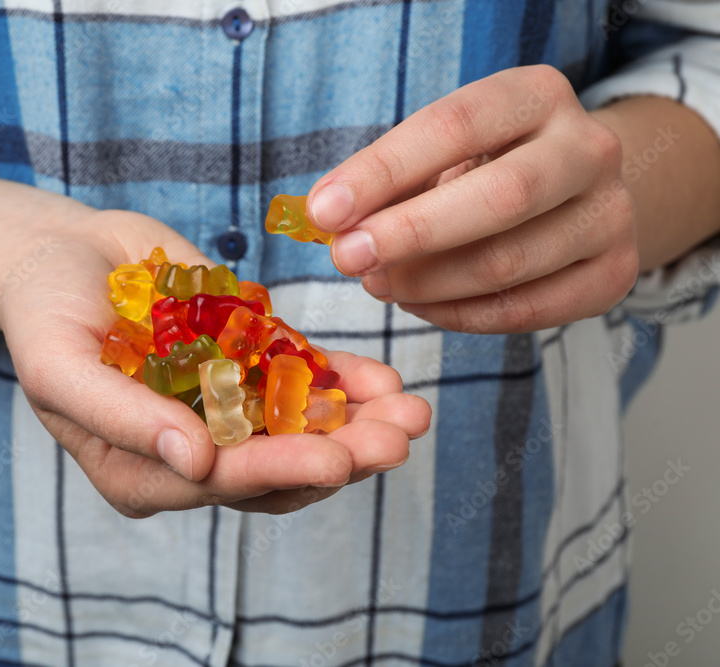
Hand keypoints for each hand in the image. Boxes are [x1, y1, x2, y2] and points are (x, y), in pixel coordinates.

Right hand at [0, 208, 430, 516]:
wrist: (61, 254)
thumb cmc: (42, 312)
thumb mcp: (60, 366)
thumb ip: (123, 419)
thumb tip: (197, 465)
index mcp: (141, 471)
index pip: (220, 483)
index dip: (280, 473)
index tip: (337, 461)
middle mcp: (190, 452)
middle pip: (275, 469)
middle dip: (341, 455)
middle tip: (398, 438)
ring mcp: (223, 410)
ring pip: (300, 432)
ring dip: (359, 423)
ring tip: (411, 411)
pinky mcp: (245, 366)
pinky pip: (299, 381)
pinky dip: (342, 380)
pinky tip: (382, 378)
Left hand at [307, 65, 638, 333]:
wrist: (575, 192)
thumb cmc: (487, 166)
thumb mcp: (444, 150)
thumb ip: (393, 178)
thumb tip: (328, 218)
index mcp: (538, 96)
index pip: (454, 127)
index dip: (382, 172)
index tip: (325, 209)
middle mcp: (588, 150)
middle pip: (500, 198)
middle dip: (410, 234)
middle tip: (347, 258)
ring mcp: (610, 215)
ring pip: (508, 263)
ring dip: (426, 283)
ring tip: (376, 283)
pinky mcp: (612, 275)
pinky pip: (524, 311)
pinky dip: (457, 315)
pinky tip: (418, 305)